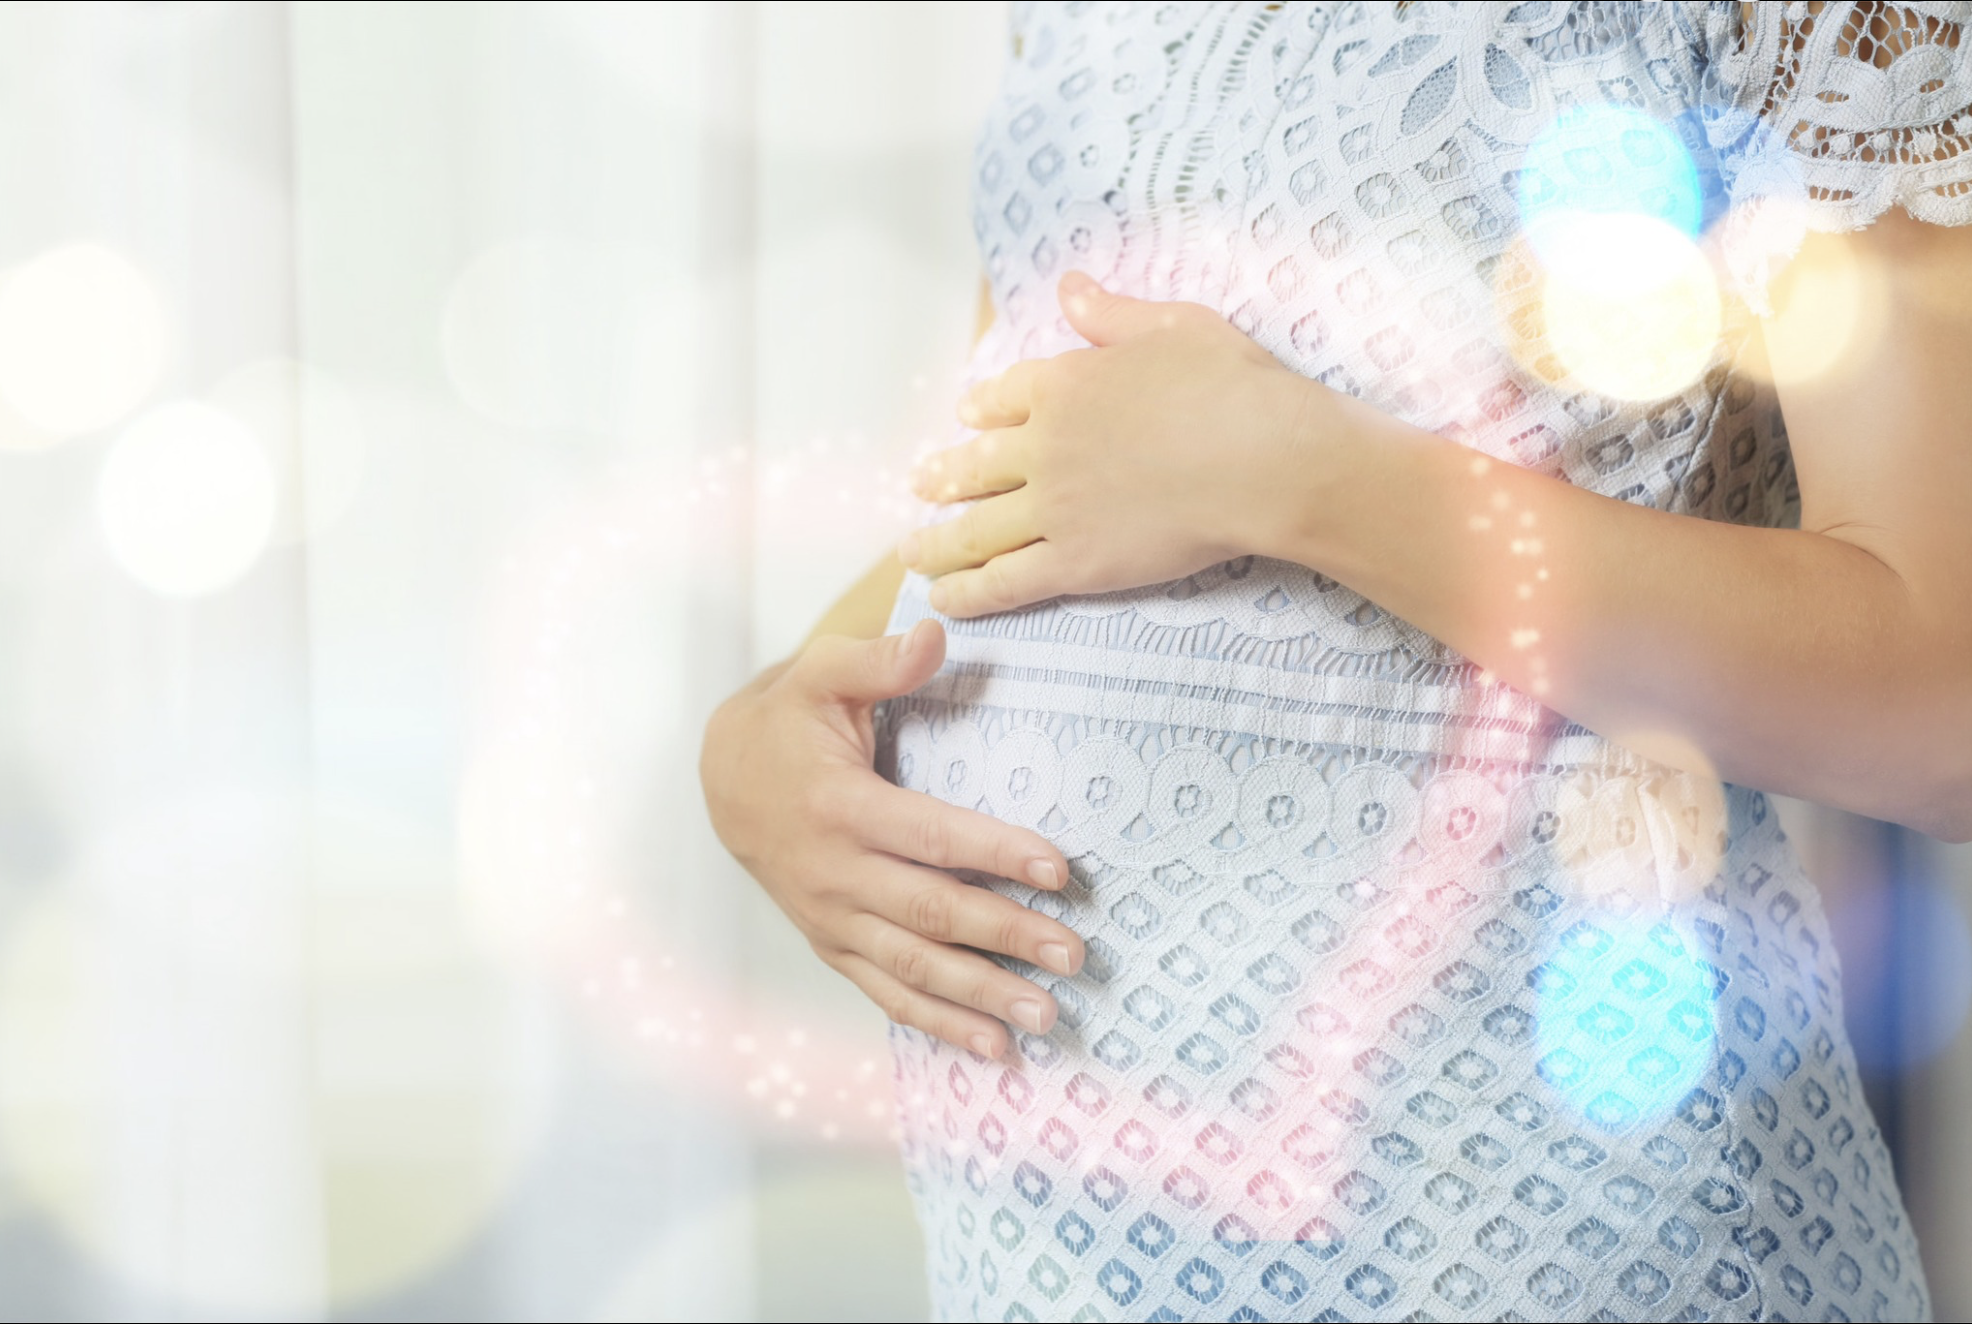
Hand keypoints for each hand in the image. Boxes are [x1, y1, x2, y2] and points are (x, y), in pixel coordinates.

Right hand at [699, 619, 1083, 1057]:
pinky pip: (887, 992)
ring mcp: (832, 918)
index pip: (930, 834)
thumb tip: (936, 632)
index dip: (995, 851)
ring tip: (1046, 1016)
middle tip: (1073, 956)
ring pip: (913, 965)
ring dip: (980, 995)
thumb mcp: (821, 673)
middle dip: (1004, 936)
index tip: (1058, 869)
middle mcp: (835, 872)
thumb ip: (877, 658)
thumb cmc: (788, 722)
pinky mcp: (832, 945)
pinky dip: (939, 1024)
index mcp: (840, 804)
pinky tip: (993, 1047)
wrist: (722, 780)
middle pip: (930, 912)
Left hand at [899, 271, 1315, 616]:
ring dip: (937, 543)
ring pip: (976, 530)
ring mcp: (1053, 508)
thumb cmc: (1232, 386)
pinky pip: (1005, 581)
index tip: (966, 420)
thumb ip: (1112, 314)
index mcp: (1063, 383)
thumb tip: (1069, 287)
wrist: (1261, 458)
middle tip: (920, 487)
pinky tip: (943, 598)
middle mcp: (1044, 446)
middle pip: (975, 466)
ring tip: (913, 554)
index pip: (1003, 398)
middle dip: (943, 479)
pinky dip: (968, 592)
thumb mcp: (1173, 326)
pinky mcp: (1074, 563)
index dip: (981, 411)